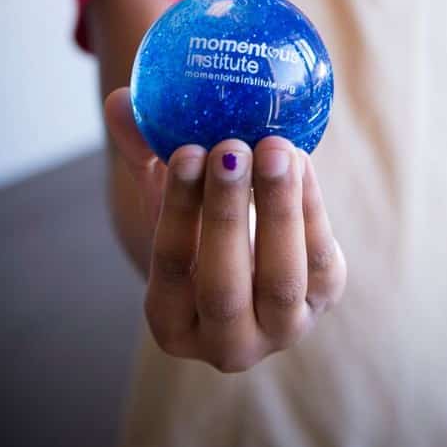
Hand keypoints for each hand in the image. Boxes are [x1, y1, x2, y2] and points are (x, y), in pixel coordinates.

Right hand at [104, 88, 346, 371]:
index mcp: (172, 324)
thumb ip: (143, 152)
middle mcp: (226, 344)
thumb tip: (121, 102)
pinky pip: (319, 256)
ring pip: (280, 278)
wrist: (258, 256)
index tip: (186, 152)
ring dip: (278, 208)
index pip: (171, 268)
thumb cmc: (198, 224)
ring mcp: (280, 328)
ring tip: (275, 146)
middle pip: (223, 285)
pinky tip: (300, 158)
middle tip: (231, 147)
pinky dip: (310, 205)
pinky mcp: (325, 298)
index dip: (178, 211)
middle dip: (226, 213)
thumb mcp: (166, 195)